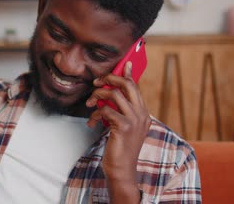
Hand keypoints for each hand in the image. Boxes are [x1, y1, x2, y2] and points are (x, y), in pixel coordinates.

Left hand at [86, 61, 150, 184]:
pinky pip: (105, 109)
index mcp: (143, 113)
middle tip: (97, 82)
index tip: (124, 64)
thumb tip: (111, 93)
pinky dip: (95, 114)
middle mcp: (142, 114)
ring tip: (90, 104)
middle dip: (110, 79)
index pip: (136, 87)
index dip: (128, 74)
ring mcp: (134, 120)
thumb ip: (120, 110)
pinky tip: (92, 122)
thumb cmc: (119, 147)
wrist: (121, 169)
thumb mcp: (122, 126)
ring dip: (97, 96)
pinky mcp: (124, 127)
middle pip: (127, 85)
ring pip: (114, 94)